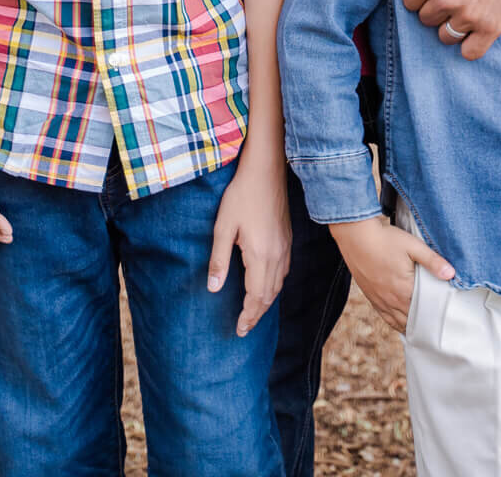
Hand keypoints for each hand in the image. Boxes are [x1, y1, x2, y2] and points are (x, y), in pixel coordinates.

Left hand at [207, 155, 290, 337]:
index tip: (239, 330)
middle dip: (257, 314)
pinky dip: (274, 286)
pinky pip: (283, 272)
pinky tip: (267, 286)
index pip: (256, 297)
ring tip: (253, 312)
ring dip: (266, 302)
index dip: (248, 316)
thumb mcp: (223, 227)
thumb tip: (213, 289)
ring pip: (278, 284)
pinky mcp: (287, 238)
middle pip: (269, 295)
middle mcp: (277, 255)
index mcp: (260, 255)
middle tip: (244, 328)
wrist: (265, 170)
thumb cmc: (241, 195)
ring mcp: (285, 246)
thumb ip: (219, 260)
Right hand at [330, 217, 453, 332]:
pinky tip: (400, 322)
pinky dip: (395, 322)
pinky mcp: (371, 296)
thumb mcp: (412, 246)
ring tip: (422, 329)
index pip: (424, 312)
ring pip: (398, 321)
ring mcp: (380, 300)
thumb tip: (451, 274)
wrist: (356, 236)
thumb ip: (432, 261)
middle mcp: (391, 300)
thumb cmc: (385, 239)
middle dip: (423, 324)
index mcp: (404, 290)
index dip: (434, 317)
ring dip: (410, 326)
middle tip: (436, 327)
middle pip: (411, 320)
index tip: (444, 321)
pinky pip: (385, 317)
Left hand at [377, 0, 500, 59]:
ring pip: (445, 36)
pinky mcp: (490, 28)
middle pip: (426, 20)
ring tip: (466, 9)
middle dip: (436, 9)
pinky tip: (476, 29)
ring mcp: (468, 16)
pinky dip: (471, 44)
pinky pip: (470, 52)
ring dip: (452, 26)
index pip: (409, 2)